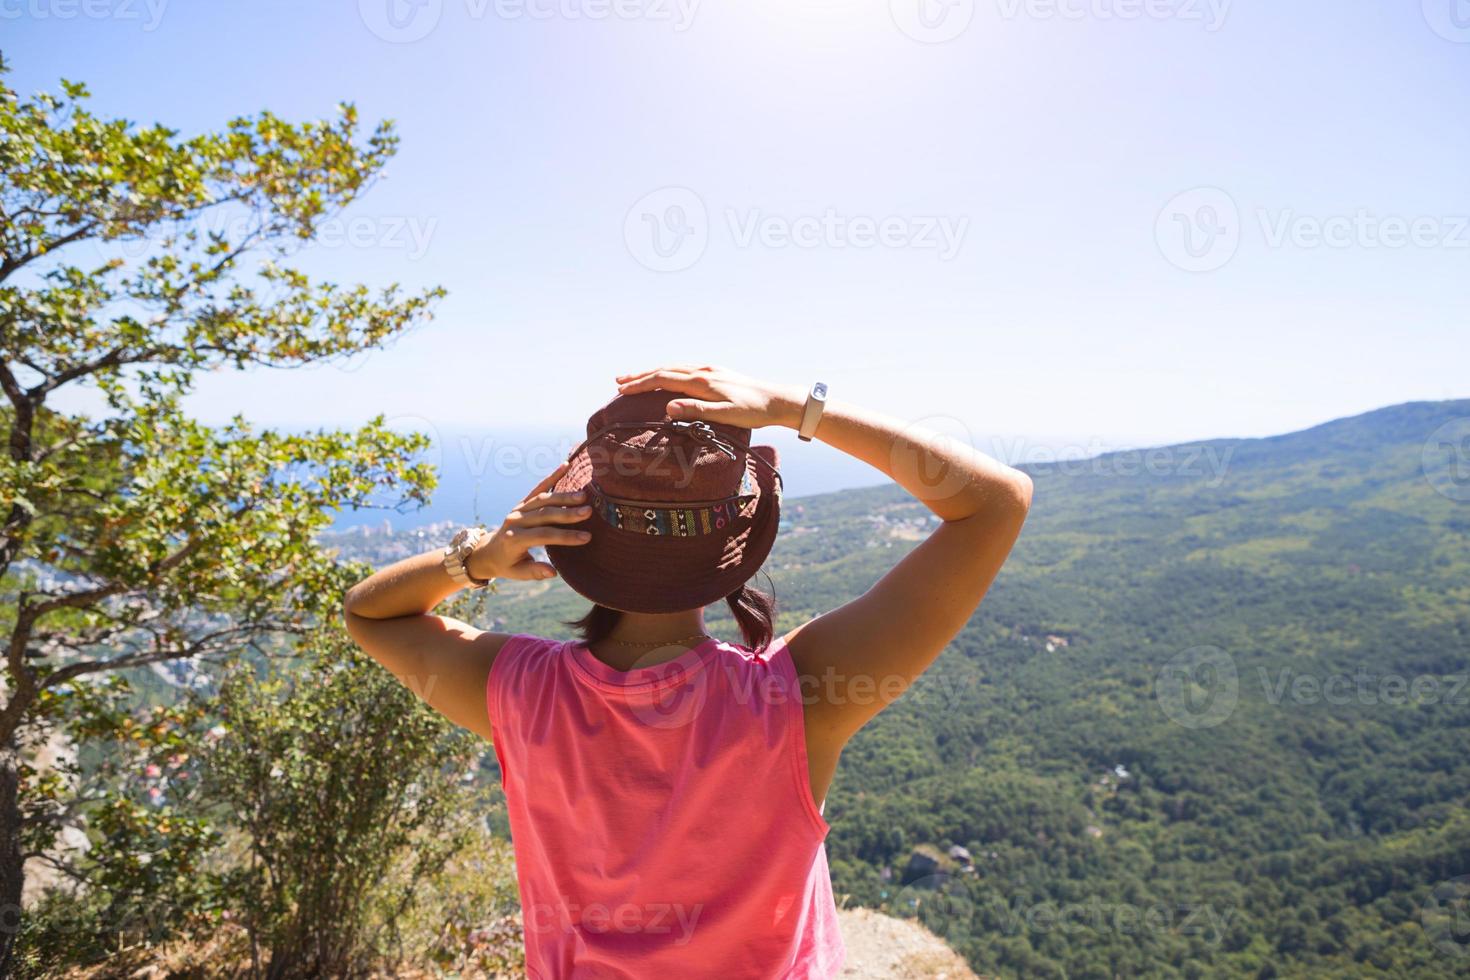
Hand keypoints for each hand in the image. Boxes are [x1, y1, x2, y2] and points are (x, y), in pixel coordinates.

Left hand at [466, 461, 592, 581]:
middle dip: (567, 512)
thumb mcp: (517, 573)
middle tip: (589, 511)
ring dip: (564, 496)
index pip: (543, 535)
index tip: (586, 537)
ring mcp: (518, 509)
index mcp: (514, 539)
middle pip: (544, 514)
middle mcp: (515, 521)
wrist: (488, 551)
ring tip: (584, 495)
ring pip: (543, 499)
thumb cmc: (506, 564)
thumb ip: (534, 572)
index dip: (565, 536)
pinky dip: (552, 476)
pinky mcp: (522, 502)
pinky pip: (538, 487)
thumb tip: (553, 572)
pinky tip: (566, 465)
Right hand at [614, 364, 804, 429]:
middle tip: (619, 382)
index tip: (622, 390)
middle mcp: (703, 371)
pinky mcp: (716, 373)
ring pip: (674, 367)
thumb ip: (696, 411)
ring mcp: (710, 370)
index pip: (664, 379)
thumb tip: (668, 407)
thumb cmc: (753, 412)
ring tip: (635, 378)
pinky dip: (668, 372)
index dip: (641, 384)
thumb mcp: (725, 415)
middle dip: (640, 376)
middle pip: (665, 370)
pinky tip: (666, 377)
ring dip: (653, 372)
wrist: (777, 400)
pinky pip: (685, 369)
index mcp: (702, 382)